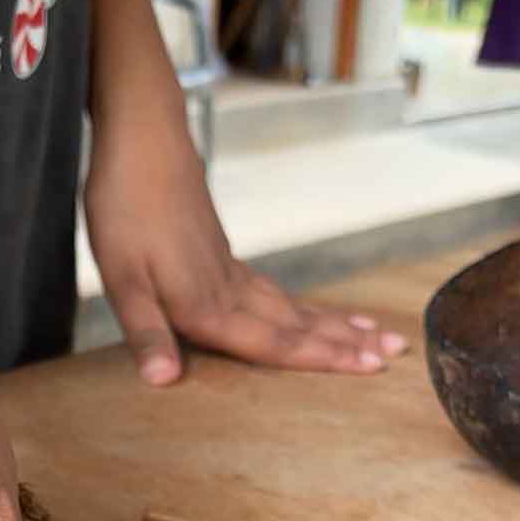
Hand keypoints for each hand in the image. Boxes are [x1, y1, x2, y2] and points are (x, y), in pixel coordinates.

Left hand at [85, 117, 408, 384]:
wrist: (141, 139)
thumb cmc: (124, 206)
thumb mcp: (121, 279)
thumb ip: (145, 332)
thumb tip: (162, 381)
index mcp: (207, 306)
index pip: (276, 343)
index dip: (322, 360)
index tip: (371, 368)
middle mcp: (230, 291)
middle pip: (298, 326)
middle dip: (347, 345)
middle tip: (398, 354)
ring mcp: (231, 271)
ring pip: (293, 308)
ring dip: (336, 325)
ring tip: (378, 334)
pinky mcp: (224, 256)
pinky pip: (275, 292)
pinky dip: (304, 308)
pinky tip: (314, 315)